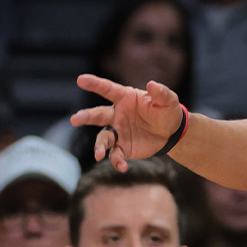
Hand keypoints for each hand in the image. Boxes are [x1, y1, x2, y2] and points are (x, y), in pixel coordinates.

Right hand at [70, 74, 184, 171]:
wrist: (171, 132)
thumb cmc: (166, 111)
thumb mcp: (168, 100)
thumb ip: (160, 92)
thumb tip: (152, 84)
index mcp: (125, 98)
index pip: (108, 89)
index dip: (95, 84)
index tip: (81, 79)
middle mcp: (116, 115)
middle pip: (98, 115)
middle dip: (86, 117)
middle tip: (75, 119)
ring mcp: (118, 132)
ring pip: (103, 138)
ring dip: (99, 146)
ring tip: (99, 154)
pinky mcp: (122, 147)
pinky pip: (115, 155)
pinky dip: (117, 161)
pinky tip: (123, 166)